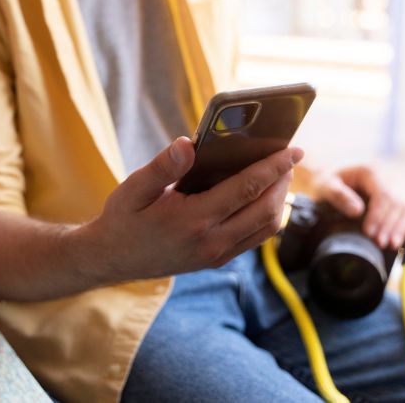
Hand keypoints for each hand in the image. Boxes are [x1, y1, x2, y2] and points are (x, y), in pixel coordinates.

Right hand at [82, 137, 303, 281]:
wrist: (112, 258)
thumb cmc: (123, 218)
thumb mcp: (133, 188)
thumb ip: (162, 167)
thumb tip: (188, 143)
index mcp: (193, 221)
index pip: (246, 190)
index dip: (272, 167)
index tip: (292, 149)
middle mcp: (211, 242)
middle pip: (266, 210)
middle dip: (282, 182)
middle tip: (289, 158)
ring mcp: (216, 254)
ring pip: (266, 229)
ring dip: (280, 200)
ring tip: (280, 175)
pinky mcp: (217, 260)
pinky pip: (254, 238)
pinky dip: (267, 216)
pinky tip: (264, 197)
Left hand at [311, 165, 404, 248]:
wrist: (327, 180)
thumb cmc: (325, 183)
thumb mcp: (325, 186)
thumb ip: (338, 196)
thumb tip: (357, 210)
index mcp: (370, 172)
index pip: (381, 195)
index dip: (378, 216)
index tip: (368, 233)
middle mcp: (386, 178)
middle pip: (396, 203)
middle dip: (390, 225)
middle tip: (380, 243)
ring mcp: (392, 189)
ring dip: (400, 228)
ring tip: (391, 246)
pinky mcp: (393, 200)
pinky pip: (404, 213)